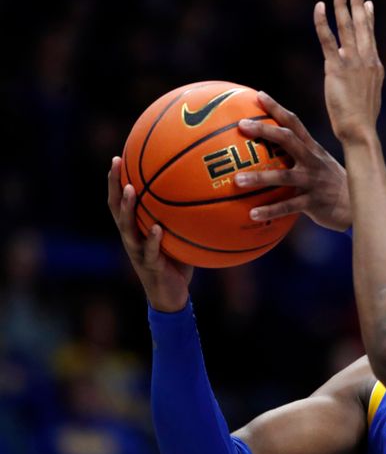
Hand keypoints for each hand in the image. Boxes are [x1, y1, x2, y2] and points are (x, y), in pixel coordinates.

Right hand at [108, 156, 192, 311]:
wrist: (171, 296)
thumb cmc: (176, 262)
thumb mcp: (178, 235)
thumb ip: (181, 216)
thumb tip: (202, 191)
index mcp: (135, 229)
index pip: (120, 201)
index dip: (115, 180)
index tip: (117, 157)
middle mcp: (132, 237)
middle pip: (116, 208)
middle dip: (114, 185)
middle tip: (115, 164)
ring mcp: (138, 252)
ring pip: (127, 228)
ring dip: (128, 208)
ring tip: (131, 190)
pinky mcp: (150, 266)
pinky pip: (150, 251)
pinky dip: (153, 239)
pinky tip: (157, 228)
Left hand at [235, 92, 351, 231]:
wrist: (357, 206)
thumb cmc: (331, 185)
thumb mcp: (319, 164)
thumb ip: (298, 156)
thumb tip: (268, 153)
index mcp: (312, 149)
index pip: (294, 123)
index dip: (277, 108)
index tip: (258, 95)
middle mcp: (312, 161)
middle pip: (288, 140)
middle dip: (265, 130)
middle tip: (242, 124)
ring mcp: (313, 181)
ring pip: (283, 176)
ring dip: (259, 177)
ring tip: (237, 180)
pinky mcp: (313, 202)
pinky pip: (288, 206)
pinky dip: (270, 211)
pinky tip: (252, 214)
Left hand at [314, 0, 382, 143]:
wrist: (359, 129)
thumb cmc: (362, 119)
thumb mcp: (368, 94)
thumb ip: (361, 76)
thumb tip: (350, 63)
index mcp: (375, 66)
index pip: (371, 35)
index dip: (369, 17)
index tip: (369, 3)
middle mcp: (366, 59)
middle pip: (362, 24)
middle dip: (359, 2)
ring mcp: (352, 62)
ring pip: (347, 26)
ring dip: (343, 3)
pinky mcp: (337, 68)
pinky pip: (328, 39)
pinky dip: (323, 22)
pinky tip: (320, 6)